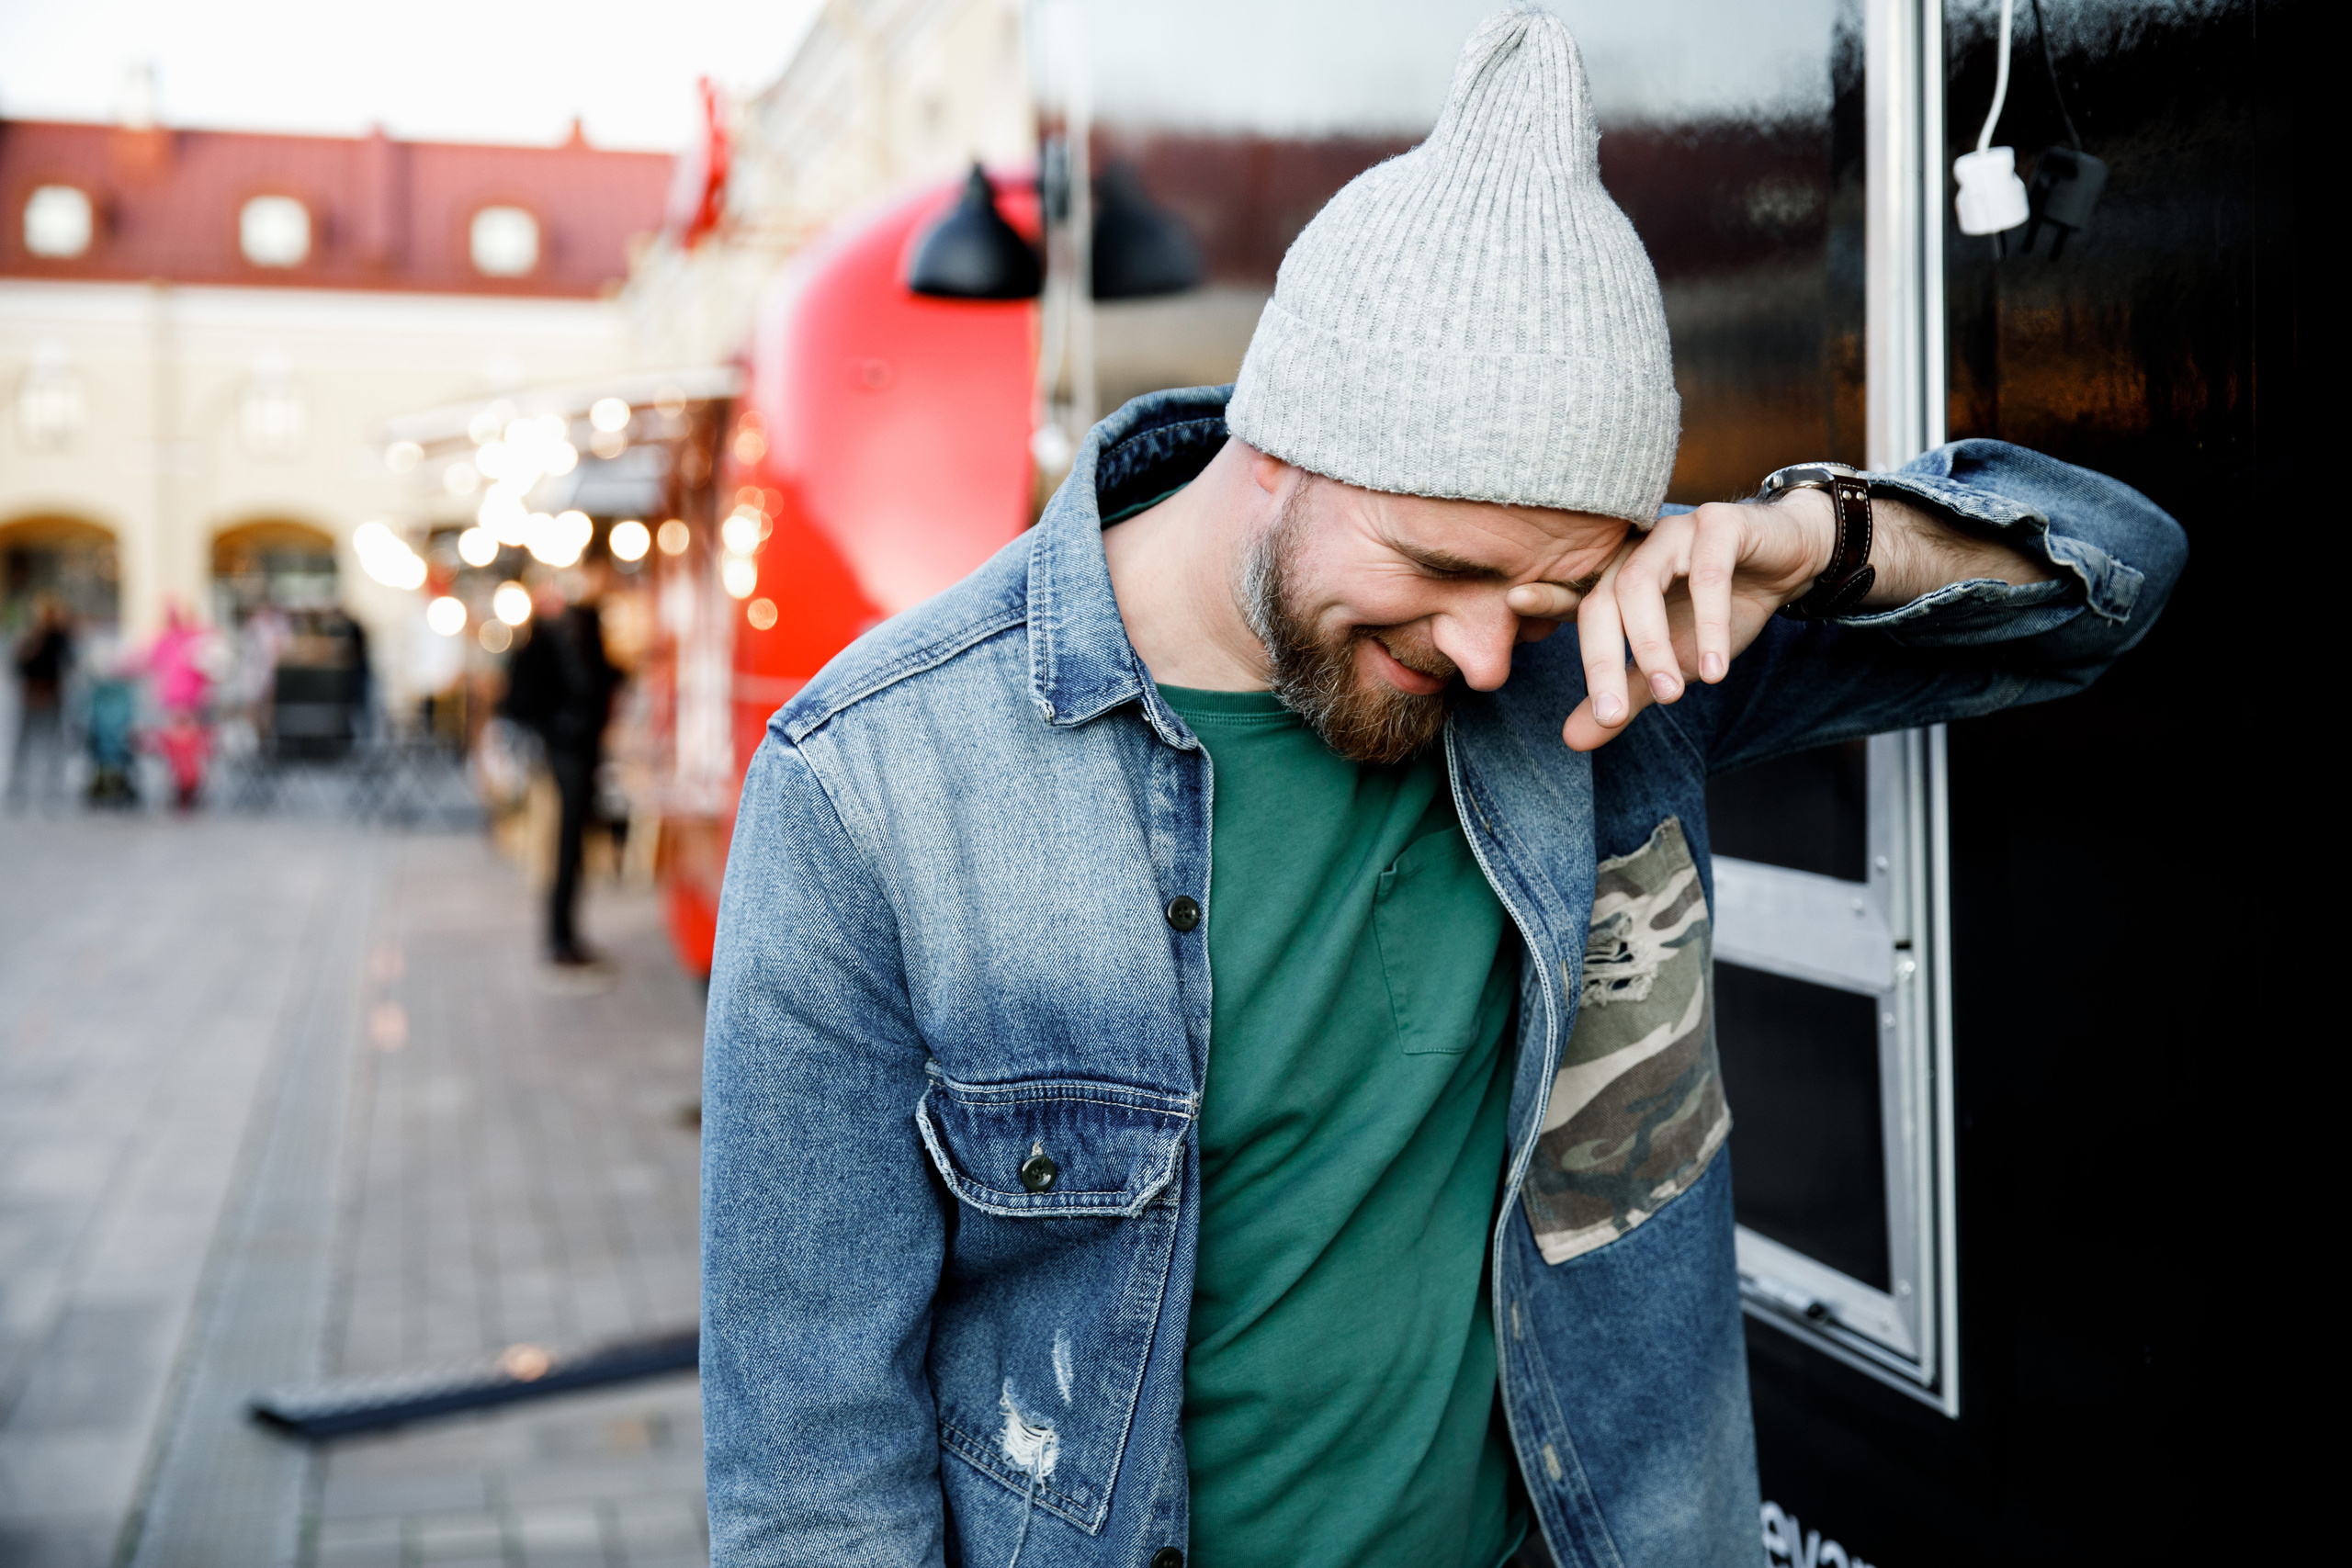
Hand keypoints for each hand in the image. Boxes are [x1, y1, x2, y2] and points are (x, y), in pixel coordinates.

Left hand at [1505, 490, 1836, 751]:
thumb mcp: (1672, 662)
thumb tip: (1572, 740)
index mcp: (1618, 580)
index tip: (1514, 601)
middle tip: (1611, 712)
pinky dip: (1708, 623)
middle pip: (1602, 601)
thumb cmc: (1721, 609)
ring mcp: (1674, 533)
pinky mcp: (1720, 524)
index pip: (1574, 597)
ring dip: (1652, 644)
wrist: (1786, 566)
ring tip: (1671, 694)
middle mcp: (1637, 553)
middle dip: (1603, 660)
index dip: (1545, 598)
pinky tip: (1714, 668)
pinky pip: (1707, 572)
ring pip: (1643, 584)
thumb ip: (1625, 695)